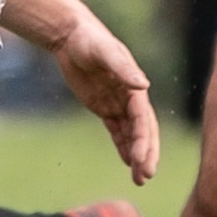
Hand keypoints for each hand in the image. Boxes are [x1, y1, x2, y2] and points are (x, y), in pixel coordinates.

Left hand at [50, 12, 158, 185]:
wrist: (71, 36)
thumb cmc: (89, 40)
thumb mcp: (104, 51)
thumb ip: (123, 68)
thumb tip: (144, 85)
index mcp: (134, 87)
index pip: (143, 119)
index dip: (143, 141)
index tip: (140, 160)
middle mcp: (131, 97)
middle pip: (143, 130)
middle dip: (146, 154)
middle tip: (145, 177)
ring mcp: (118, 103)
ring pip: (132, 134)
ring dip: (136, 155)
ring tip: (139, 179)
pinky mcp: (104, 107)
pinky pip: (117, 130)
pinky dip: (123, 146)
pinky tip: (127, 163)